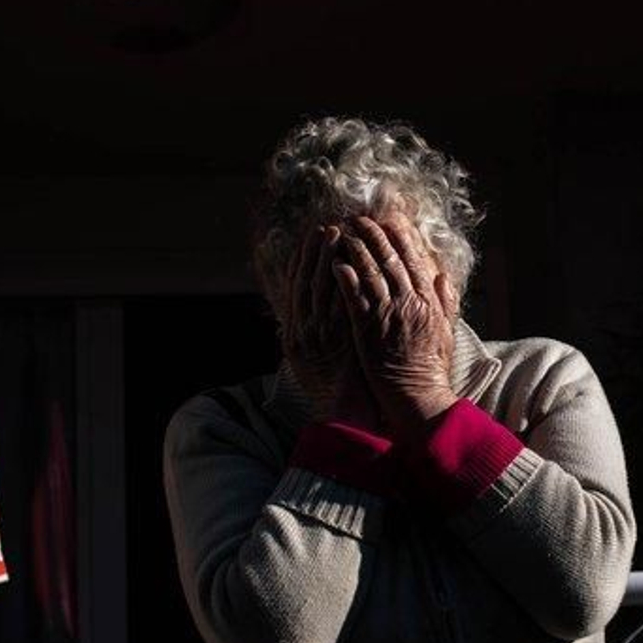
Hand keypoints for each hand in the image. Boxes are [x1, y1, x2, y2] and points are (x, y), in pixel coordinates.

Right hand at [280, 224, 382, 429]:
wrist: (344, 416)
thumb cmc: (334, 390)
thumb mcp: (311, 361)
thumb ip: (309, 334)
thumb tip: (306, 314)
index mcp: (295, 335)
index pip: (295, 289)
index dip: (301, 261)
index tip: (308, 239)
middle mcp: (302, 333)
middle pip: (305, 283)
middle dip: (313, 253)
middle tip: (322, 227)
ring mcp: (319, 336)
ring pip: (319, 289)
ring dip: (325, 258)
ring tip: (335, 233)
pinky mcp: (337, 341)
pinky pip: (338, 304)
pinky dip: (341, 281)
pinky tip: (348, 262)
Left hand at [331, 209, 461, 438]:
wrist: (417, 396)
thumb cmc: (431, 367)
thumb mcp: (447, 331)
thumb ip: (446, 301)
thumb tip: (443, 275)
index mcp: (428, 301)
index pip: (414, 259)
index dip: (400, 236)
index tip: (390, 219)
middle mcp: (408, 303)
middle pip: (390, 259)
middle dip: (374, 234)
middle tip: (359, 218)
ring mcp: (387, 315)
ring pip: (370, 273)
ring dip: (356, 249)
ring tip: (342, 232)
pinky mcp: (367, 329)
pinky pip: (354, 297)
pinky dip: (345, 277)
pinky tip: (335, 262)